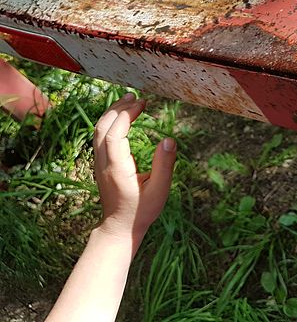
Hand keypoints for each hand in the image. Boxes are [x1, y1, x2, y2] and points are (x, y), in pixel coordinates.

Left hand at [93, 94, 175, 247]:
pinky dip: (110, 122)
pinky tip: (122, 118)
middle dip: (118, 108)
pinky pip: (100, 137)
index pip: (115, 134)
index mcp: (117, 169)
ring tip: (129, 101)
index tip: (143, 104)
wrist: (119, 228)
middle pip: (102, 127)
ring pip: (98, 131)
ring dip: (112, 113)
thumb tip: (169, 139)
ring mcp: (99, 164)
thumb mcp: (160, 190)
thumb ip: (165, 165)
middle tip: (137, 97)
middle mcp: (103, 164)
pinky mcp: (101, 165)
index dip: (127, 115)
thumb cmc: (142, 211)